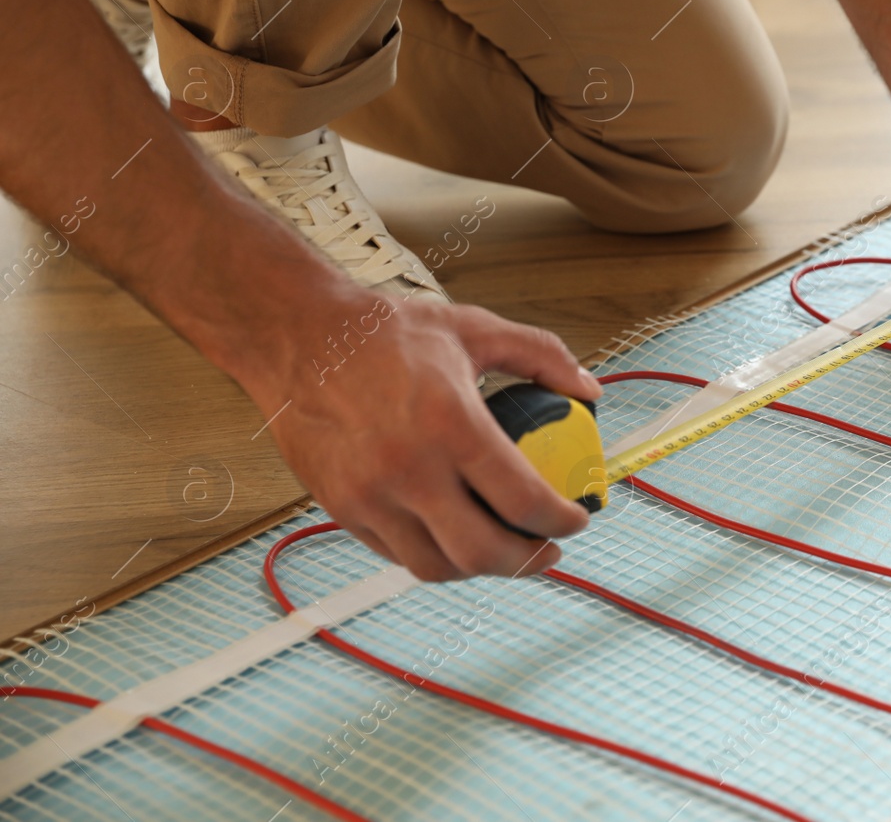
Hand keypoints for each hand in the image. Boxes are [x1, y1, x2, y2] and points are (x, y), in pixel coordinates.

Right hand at [245, 294, 599, 580]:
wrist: (296, 336)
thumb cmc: (383, 332)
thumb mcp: (474, 328)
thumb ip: (541, 355)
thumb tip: (589, 390)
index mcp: (450, 423)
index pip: (522, 501)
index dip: (562, 521)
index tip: (577, 520)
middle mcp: (408, 469)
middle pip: (483, 552)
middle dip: (529, 561)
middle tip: (548, 549)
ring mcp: (369, 496)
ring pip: (437, 566)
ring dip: (480, 567)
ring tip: (503, 548)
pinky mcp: (341, 508)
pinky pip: (398, 553)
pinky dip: (434, 554)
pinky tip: (453, 533)